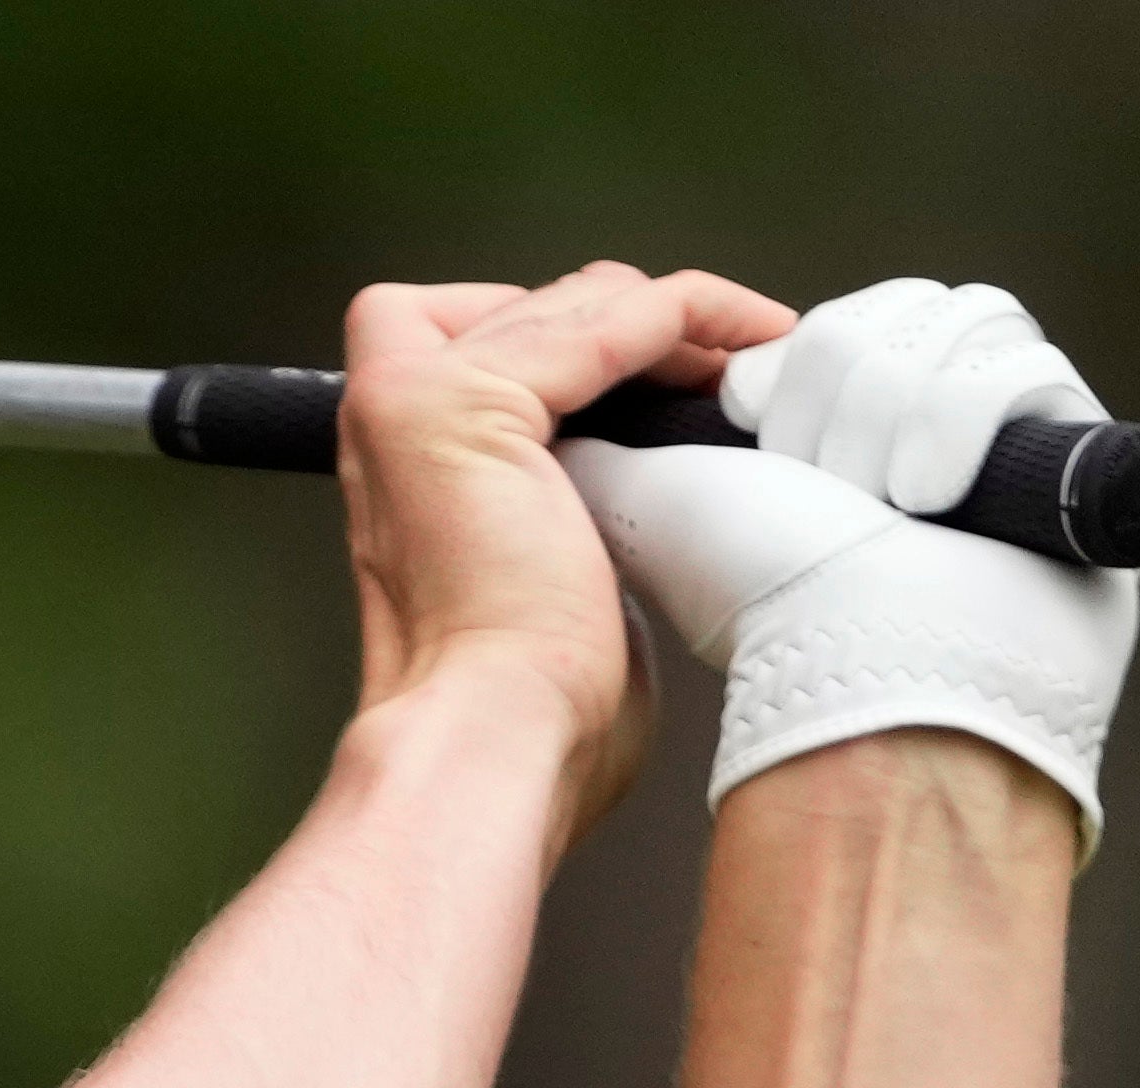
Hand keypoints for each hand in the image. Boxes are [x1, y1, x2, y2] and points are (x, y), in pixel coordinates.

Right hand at [337, 263, 797, 832]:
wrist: (502, 737)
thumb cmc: (530, 703)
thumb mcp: (548, 576)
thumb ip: (563, 507)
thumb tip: (642, 481)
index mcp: (402, 468)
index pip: (480, 339)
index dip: (577, 346)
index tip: (664, 385)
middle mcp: (390, 421)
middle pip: (532, 305)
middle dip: (633, 328)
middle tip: (718, 376)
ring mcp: (415, 401)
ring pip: (576, 299)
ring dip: (676, 320)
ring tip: (748, 361)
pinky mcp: (468, 401)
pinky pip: (619, 316)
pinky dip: (699, 317)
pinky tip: (750, 349)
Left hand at [563, 277, 1139, 845]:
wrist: (864, 666)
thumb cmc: (763, 590)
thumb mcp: (649, 494)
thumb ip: (613, 422)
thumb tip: (591, 366)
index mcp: (837, 419)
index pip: (832, 315)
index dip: (790, 368)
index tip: (763, 438)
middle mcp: (924, 412)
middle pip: (891, 308)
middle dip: (839, 392)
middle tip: (821, 482)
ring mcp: (1006, 422)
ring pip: (956, 321)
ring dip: (894, 411)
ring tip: (881, 500)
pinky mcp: (1070, 435)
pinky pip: (1016, 358)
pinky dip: (962, 420)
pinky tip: (935, 494)